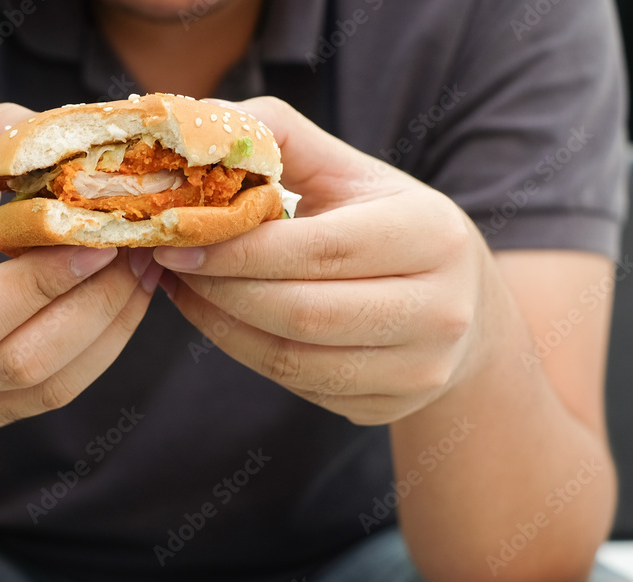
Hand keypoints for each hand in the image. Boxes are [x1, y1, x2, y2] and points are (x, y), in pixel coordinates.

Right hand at [0, 103, 162, 429]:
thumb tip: (50, 127)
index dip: (44, 282)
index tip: (100, 237)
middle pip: (17, 361)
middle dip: (94, 306)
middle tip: (138, 253)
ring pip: (43, 388)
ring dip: (108, 331)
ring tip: (141, 276)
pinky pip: (49, 397)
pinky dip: (97, 353)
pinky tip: (121, 307)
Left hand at [155, 96, 493, 424]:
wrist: (462, 309)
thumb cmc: (391, 228)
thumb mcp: (353, 175)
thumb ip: (283, 140)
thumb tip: (205, 124)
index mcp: (430, 234)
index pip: (319, 248)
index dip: (239, 249)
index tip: (178, 238)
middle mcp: (438, 309)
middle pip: (303, 311)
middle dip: (221, 289)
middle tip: (171, 264)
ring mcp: (417, 367)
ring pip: (293, 359)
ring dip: (222, 325)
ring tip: (185, 289)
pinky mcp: (389, 405)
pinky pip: (297, 385)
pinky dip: (243, 351)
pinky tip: (217, 318)